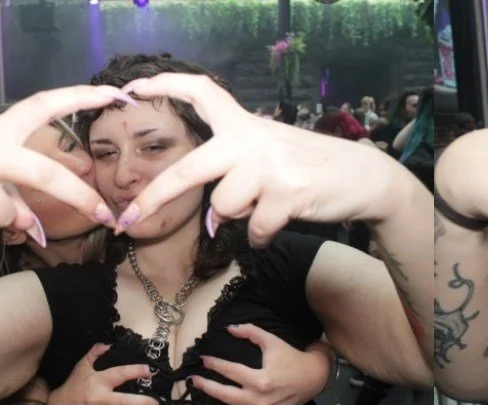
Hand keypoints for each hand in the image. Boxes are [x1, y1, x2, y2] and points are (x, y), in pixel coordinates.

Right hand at [46, 344, 158, 404]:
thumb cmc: (73, 387)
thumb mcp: (82, 367)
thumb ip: (94, 354)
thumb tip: (107, 345)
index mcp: (98, 382)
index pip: (119, 374)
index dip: (135, 371)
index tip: (149, 370)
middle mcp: (101, 399)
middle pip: (125, 402)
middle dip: (142, 403)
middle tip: (156, 404)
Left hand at [112, 73, 408, 239]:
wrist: (361, 178)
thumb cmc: (312, 168)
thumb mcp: (271, 154)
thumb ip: (237, 175)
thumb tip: (214, 218)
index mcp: (244, 124)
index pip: (200, 92)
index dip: (165, 85)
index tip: (133, 87)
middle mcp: (251, 139)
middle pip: (190, 170)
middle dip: (154, 198)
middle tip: (126, 220)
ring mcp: (268, 167)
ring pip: (226, 208)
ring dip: (239, 219)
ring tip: (266, 209)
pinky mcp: (285, 195)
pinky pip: (254, 230)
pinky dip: (261, 236)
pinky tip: (278, 225)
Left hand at [191, 325, 334, 404]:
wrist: (313, 378)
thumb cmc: (292, 358)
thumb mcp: (272, 341)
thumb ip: (250, 332)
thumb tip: (230, 329)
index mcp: (261, 381)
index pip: (231, 372)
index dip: (215, 365)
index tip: (203, 360)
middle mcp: (260, 400)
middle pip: (226, 396)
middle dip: (208, 387)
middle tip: (194, 380)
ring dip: (216, 401)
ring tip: (203, 392)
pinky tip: (220, 403)